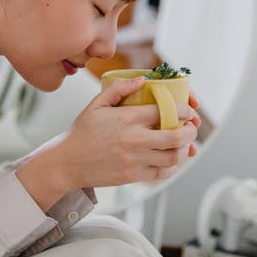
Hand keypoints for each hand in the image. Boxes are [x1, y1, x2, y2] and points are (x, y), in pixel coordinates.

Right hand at [41, 76, 199, 188]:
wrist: (67, 163)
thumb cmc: (81, 133)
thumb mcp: (96, 105)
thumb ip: (118, 88)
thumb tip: (143, 80)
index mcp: (127, 118)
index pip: (167, 111)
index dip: (185, 110)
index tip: (187, 111)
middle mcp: (134, 139)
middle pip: (176, 136)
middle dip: (190, 132)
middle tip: (190, 129)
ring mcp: (134, 159)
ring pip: (173, 157)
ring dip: (183, 150)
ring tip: (182, 145)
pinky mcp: (133, 175)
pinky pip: (162, 173)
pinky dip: (171, 167)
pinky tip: (168, 161)